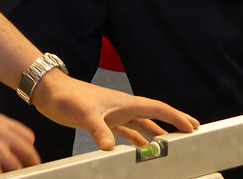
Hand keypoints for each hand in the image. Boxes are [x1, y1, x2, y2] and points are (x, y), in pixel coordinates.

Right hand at [0, 113, 38, 177]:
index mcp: (0, 122)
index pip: (27, 137)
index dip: (28, 149)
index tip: (26, 158)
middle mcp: (2, 135)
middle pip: (29, 153)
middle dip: (30, 164)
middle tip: (28, 171)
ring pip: (17, 168)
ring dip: (12, 174)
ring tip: (2, 174)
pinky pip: (1, 177)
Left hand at [29, 68, 198, 149]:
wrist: (50, 93)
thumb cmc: (68, 96)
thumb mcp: (85, 114)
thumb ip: (98, 130)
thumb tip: (108, 147)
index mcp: (125, 102)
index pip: (157, 109)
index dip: (175, 117)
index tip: (191, 125)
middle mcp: (123, 107)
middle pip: (154, 116)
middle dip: (172, 123)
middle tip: (190, 131)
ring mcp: (114, 114)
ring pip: (141, 125)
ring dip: (155, 134)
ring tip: (169, 145)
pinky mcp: (104, 121)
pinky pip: (126, 132)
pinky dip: (136, 140)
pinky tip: (140, 149)